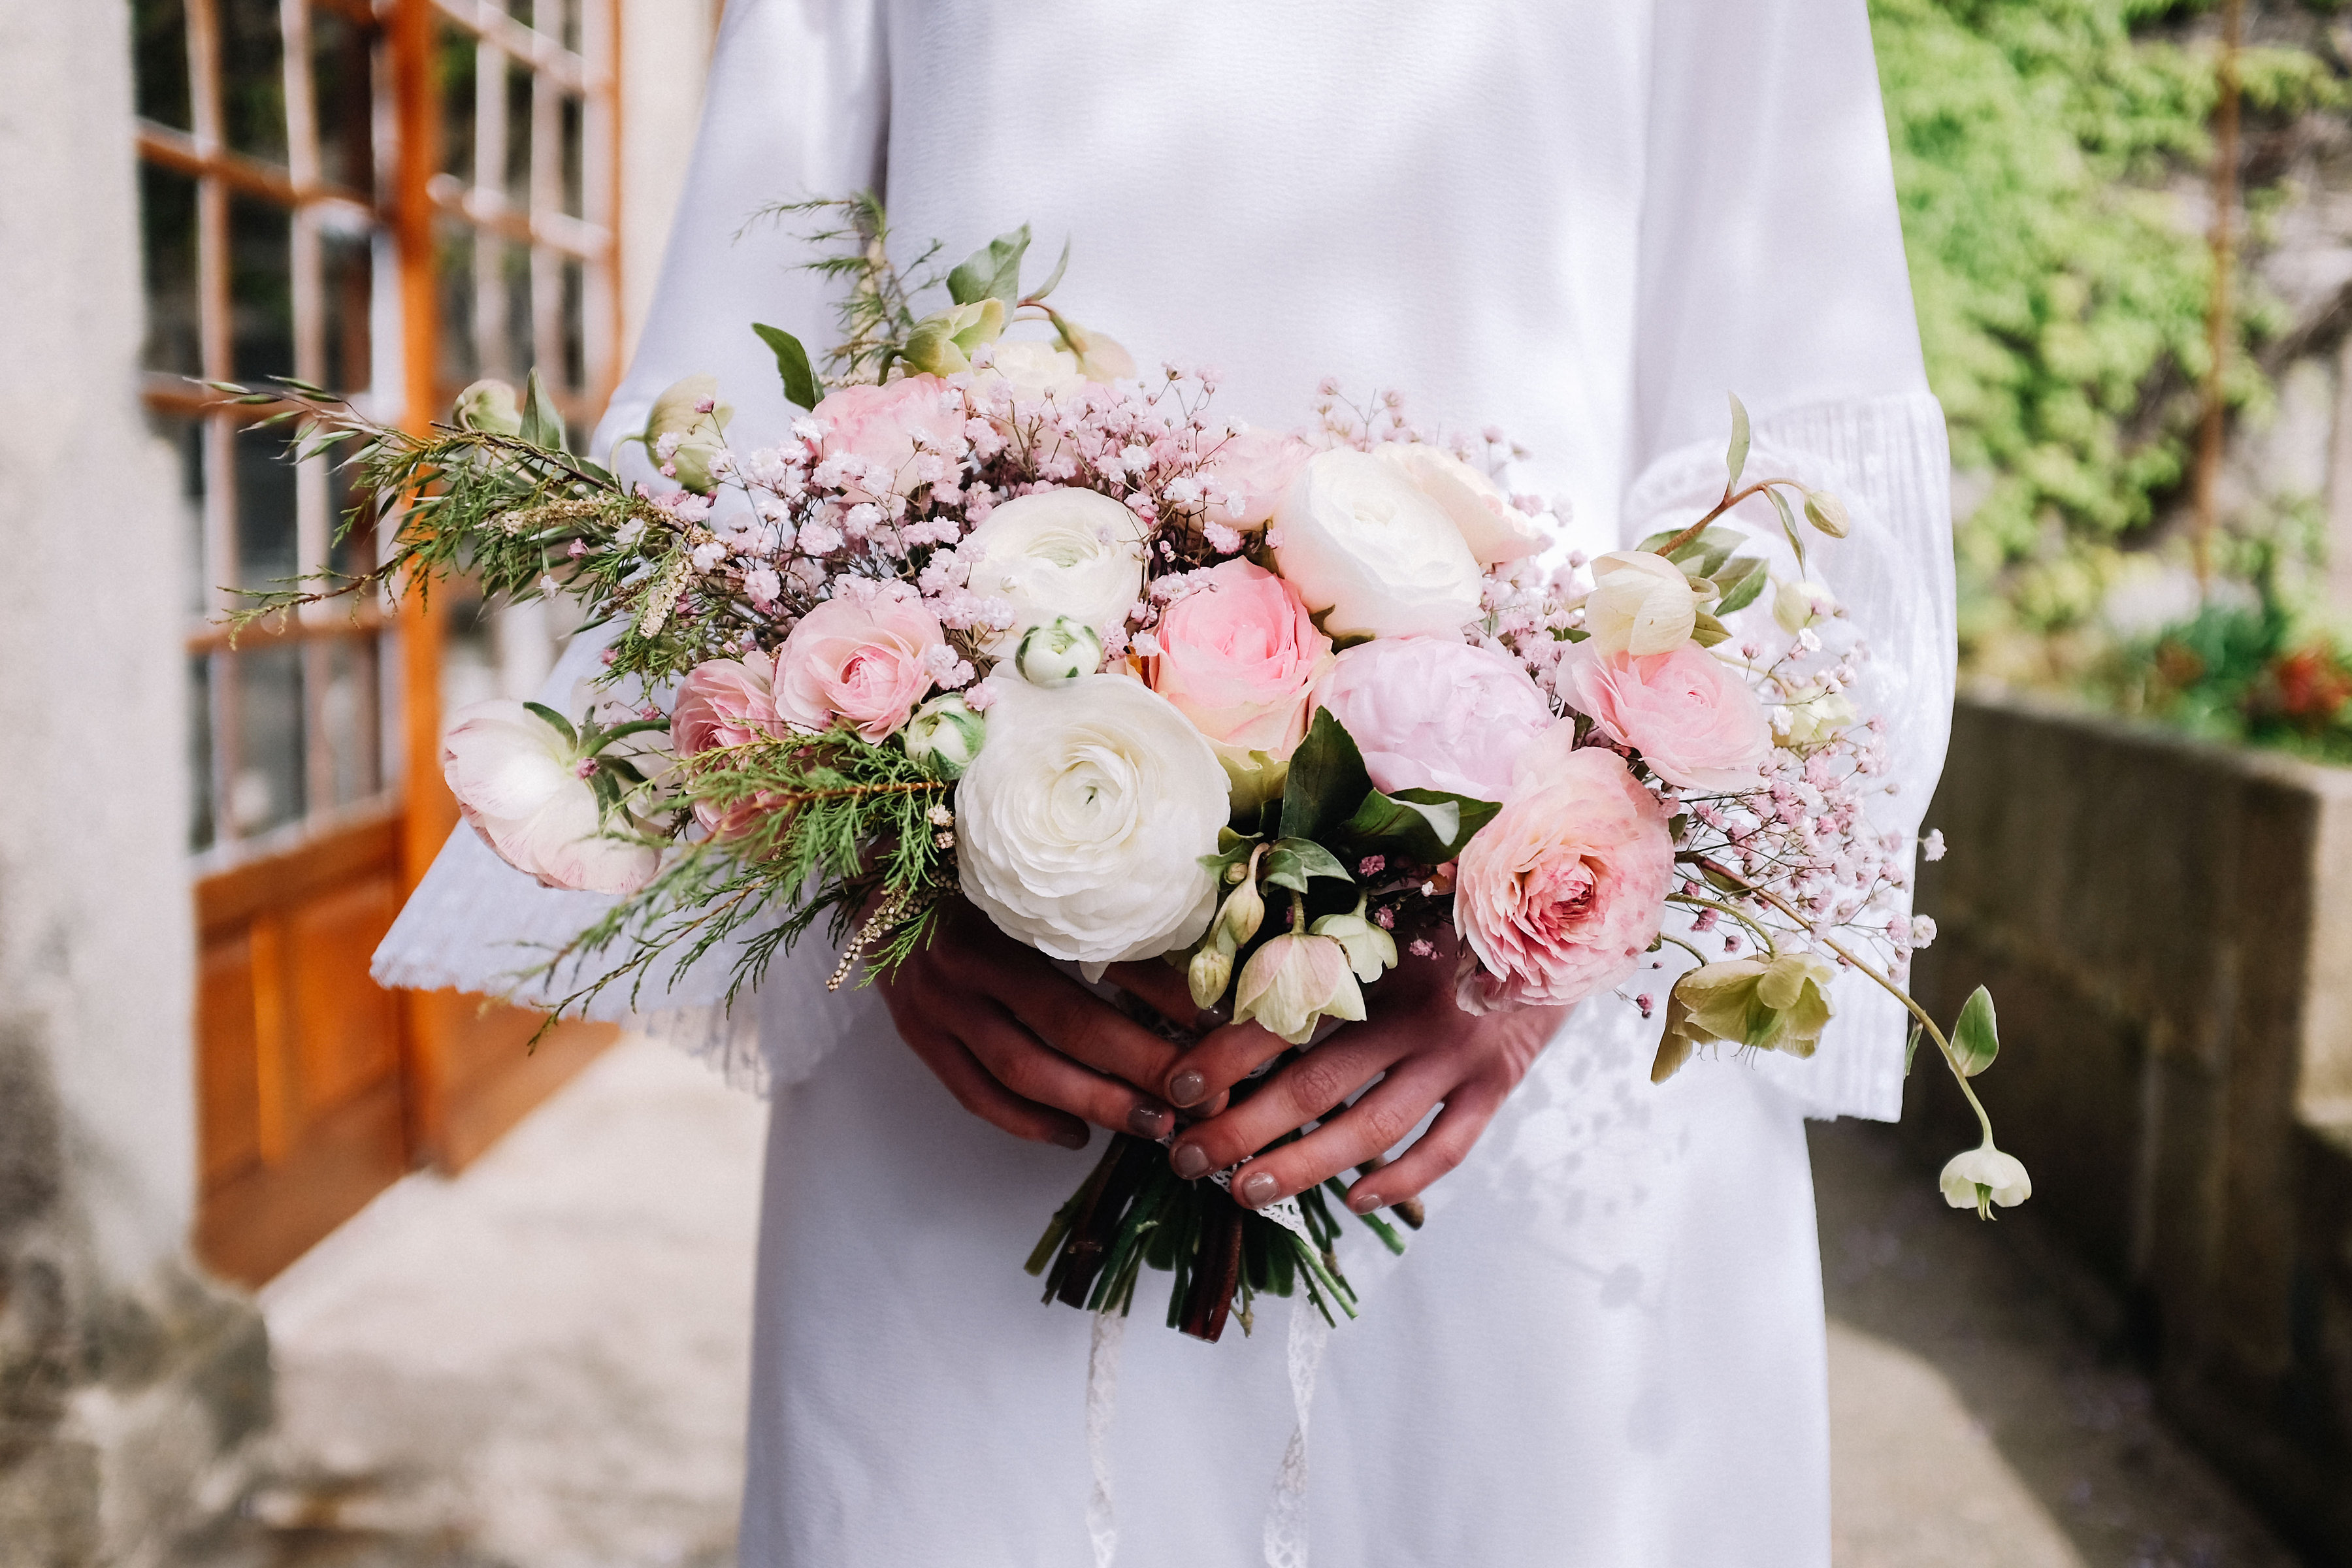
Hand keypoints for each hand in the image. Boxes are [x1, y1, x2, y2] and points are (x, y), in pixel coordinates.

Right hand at [874, 898, 1198, 1150]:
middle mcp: (962, 961)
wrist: (874, 872)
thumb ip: (1101, 916)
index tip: (1215, 1026)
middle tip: (1198, 1095)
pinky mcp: (917, 1036)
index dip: (1160, 1000)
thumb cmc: (967, 866)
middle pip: (1064, 1026)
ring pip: (1021, 1072)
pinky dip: (1027, 1122)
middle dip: (1139, 1066)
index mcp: (1000, 909)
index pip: (1095, 959)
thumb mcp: (1033, 883)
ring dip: (1092, 1102)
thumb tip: (1189, 959)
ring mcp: (933, 1005)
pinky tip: (1075, 1135)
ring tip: (1150, 1124)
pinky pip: (974, 1094)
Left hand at [1159, 936, 1564, 1213]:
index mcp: (1381, 954)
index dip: (1228, 1054)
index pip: (1288, 1013)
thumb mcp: (1397, 886)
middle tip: (1189, 1160)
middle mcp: (1417, 1007)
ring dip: (1305, 1166)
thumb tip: (1262, 898)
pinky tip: (1356, 1201)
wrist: (1566, 915)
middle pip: (1319, 1083)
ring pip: (1373, 1126)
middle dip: (1246, 1129)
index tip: (1177, 1087)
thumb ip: (1333, 898)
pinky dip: (1401, 1179)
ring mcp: (1460, 1052)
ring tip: (1246, 1192)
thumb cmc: (1456, 903)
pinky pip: (1447, 1147)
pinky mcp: (1497, 1083)